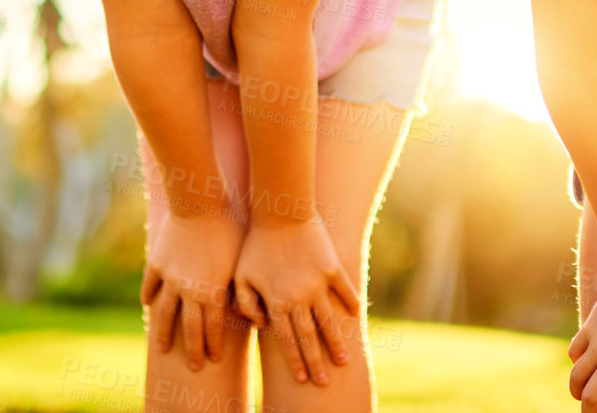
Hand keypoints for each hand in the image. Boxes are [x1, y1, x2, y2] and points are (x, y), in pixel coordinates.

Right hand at [141, 210, 244, 370]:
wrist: (201, 202)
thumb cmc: (231, 228)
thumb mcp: (240, 262)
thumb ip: (239, 290)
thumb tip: (246, 314)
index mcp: (211, 292)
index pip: (211, 329)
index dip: (213, 346)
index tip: (214, 359)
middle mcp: (188, 290)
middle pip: (188, 328)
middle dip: (192, 350)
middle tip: (193, 366)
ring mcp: (170, 278)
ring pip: (163, 313)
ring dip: (163, 333)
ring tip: (161, 347)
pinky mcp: (157, 263)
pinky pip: (150, 285)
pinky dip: (148, 297)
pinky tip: (147, 305)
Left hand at [232, 217, 359, 386]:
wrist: (280, 213)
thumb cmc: (255, 245)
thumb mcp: (241, 276)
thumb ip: (247, 305)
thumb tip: (264, 325)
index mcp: (277, 302)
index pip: (287, 340)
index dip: (296, 361)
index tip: (303, 378)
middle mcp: (300, 298)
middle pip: (310, 338)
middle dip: (317, 362)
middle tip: (324, 383)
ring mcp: (318, 284)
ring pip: (330, 321)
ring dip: (337, 342)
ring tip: (344, 360)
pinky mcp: (332, 268)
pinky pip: (345, 291)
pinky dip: (351, 303)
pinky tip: (355, 315)